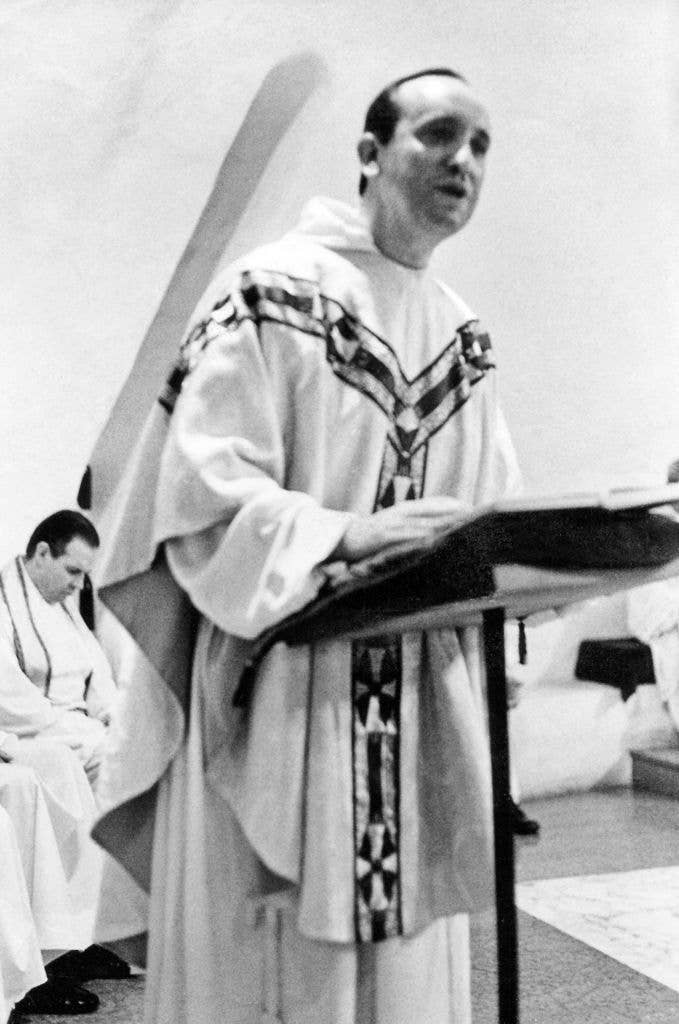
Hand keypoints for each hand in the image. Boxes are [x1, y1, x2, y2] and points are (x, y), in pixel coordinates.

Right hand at [332, 496, 472, 563]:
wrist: (342, 539)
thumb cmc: (373, 535)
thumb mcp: (396, 525)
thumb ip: (415, 524)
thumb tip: (439, 528)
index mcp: (406, 508)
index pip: (437, 502)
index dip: (457, 505)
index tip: (477, 510)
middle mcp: (401, 511)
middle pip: (435, 509)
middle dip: (457, 513)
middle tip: (479, 518)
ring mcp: (393, 523)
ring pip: (424, 522)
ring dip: (445, 525)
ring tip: (465, 529)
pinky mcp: (383, 536)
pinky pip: (406, 535)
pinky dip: (421, 537)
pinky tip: (435, 540)